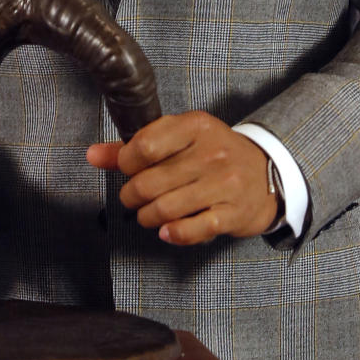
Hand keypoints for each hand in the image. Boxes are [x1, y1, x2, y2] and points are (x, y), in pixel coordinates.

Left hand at [87, 111, 277, 244]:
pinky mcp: (232, 213)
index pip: (145, 145)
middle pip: (150, 182)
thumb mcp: (179, 139)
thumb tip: (93, 155)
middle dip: (132, 196)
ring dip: (148, 217)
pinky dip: (173, 234)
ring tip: (149, 214)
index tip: (128, 169)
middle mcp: (211, 153)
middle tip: (133, 197)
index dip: (126, 163)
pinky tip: (167, 230)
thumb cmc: (214, 154)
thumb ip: (134, 147)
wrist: (267, 172)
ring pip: (166, 208)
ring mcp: (224, 184)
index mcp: (195, 126)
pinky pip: (192, 230)